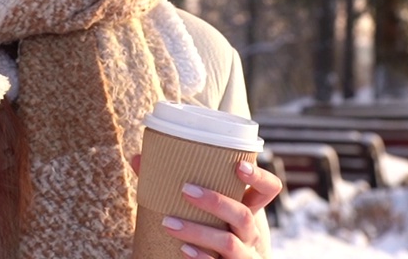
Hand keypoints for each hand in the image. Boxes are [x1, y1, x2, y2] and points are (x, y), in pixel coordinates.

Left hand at [129, 154, 281, 257]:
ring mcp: (244, 255)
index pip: (269, 189)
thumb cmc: (214, 231)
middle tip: (186, 190)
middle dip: (215, 201)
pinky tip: (183, 249)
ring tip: (167, 222)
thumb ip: (181, 188)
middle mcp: (251, 233)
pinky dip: (201, 258)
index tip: (238, 165)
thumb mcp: (211, 213)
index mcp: (250, 210)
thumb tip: (139, 158)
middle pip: (243, 215)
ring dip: (197, 231)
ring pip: (228, 243)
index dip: (259, 177)